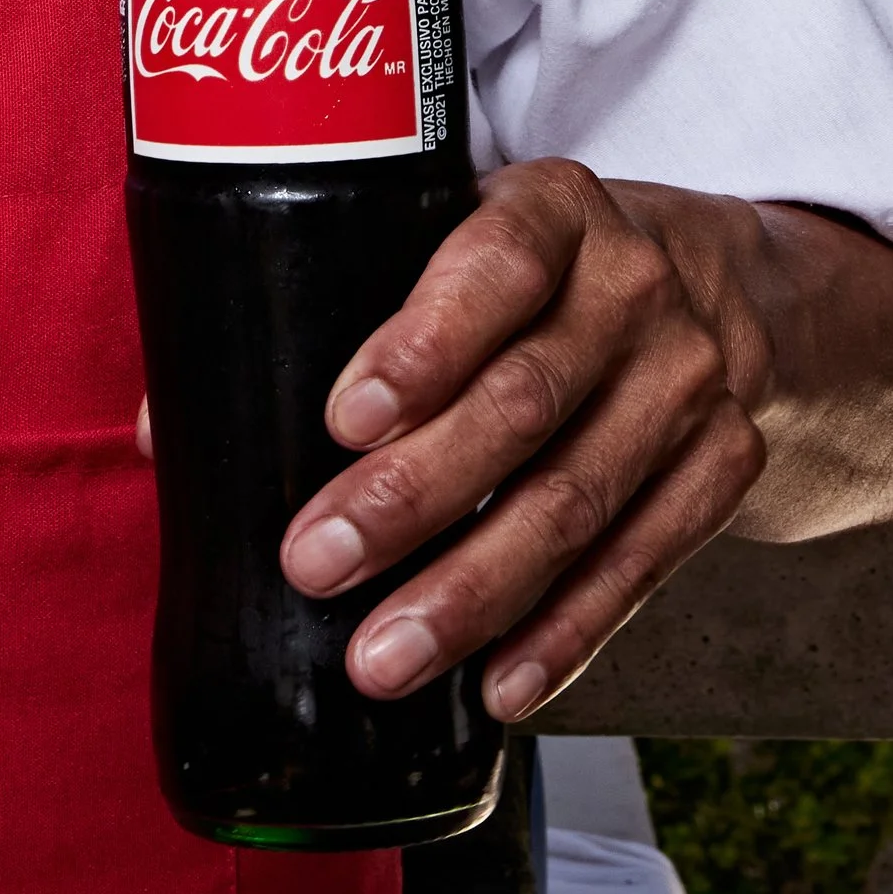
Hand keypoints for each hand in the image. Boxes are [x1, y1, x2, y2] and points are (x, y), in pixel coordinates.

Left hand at [274, 162, 773, 721]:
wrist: (721, 286)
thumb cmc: (530, 270)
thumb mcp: (450, 239)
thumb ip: (329, 310)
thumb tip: (165, 430)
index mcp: (552, 208)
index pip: (492, 265)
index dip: (420, 344)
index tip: (340, 420)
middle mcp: (633, 286)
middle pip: (522, 403)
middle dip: (414, 497)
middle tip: (318, 565)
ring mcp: (690, 379)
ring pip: (578, 498)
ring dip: (474, 591)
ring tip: (382, 656)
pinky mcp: (727, 462)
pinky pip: (645, 561)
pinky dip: (568, 632)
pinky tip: (497, 684)